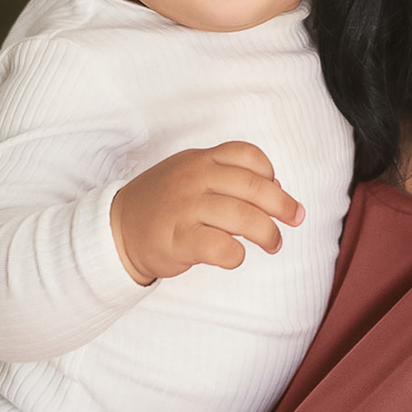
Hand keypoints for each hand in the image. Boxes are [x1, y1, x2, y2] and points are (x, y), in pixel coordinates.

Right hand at [111, 141, 303, 283]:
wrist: (116, 231)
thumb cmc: (162, 205)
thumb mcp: (190, 176)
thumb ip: (227, 177)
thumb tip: (275, 187)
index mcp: (200, 160)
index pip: (247, 155)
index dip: (270, 173)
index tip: (276, 189)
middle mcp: (195, 179)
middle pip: (254, 187)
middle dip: (283, 206)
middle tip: (295, 220)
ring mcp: (186, 208)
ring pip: (244, 217)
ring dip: (268, 234)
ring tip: (273, 244)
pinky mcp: (179, 239)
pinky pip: (222, 247)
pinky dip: (237, 255)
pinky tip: (235, 257)